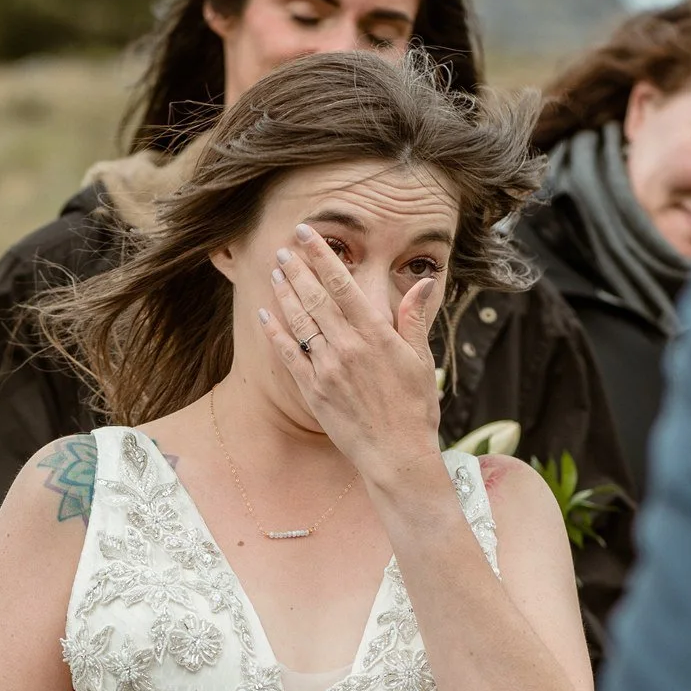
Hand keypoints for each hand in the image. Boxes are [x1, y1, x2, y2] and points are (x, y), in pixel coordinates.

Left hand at [261, 223, 444, 482]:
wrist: (397, 457)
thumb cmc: (415, 410)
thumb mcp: (421, 360)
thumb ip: (414, 319)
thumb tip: (425, 283)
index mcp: (376, 335)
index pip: (342, 284)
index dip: (321, 255)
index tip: (307, 234)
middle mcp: (348, 347)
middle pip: (315, 297)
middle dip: (297, 269)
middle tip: (284, 248)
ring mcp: (327, 369)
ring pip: (299, 321)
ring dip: (285, 293)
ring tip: (275, 272)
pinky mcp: (313, 391)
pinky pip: (288, 354)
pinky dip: (274, 332)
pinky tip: (265, 313)